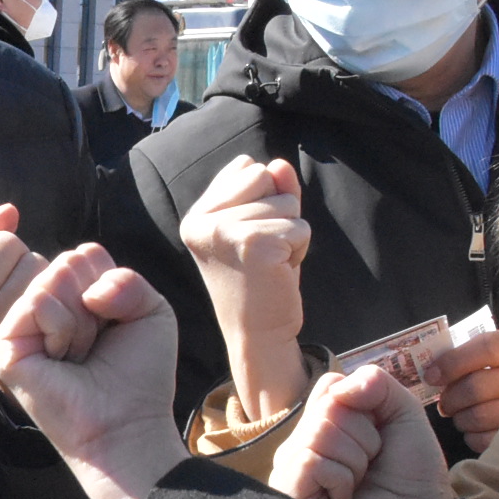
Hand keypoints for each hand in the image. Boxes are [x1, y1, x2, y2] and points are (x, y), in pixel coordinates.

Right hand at [0, 203, 45, 359]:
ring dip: (31, 265)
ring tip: (23, 294)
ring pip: (27, 255)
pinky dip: (48, 279)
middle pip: (1, 242)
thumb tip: (9, 211)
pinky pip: (45, 273)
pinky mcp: (28, 321)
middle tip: (8, 286)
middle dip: (10, 254)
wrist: (20, 357)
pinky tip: (40, 301)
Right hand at [0, 244, 187, 498]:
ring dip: (82, 322)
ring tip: (80, 356)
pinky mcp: (4, 344)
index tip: (113, 327)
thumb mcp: (151, 311)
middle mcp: (41, 306)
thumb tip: (88, 288)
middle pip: (70, 260)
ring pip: (54, 278)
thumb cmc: (138, 375)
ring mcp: (19, 324)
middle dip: (95, 303)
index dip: (112, 287)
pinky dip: (63, 329)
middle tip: (95, 346)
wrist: (126, 424)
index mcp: (69, 296)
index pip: (87, 253)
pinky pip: (37, 302)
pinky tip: (62, 360)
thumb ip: (128, 278)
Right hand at [179, 156, 310, 419]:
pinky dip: (300, 249)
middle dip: (279, 210)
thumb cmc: (261, 280)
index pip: (247, 167)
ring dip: (290, 233)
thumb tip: (280, 164)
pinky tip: (279, 272)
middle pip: (265, 175)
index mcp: (197, 215)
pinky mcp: (254, 244)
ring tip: (271, 263)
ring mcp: (225, 231)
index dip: (263, 198)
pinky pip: (300, 226)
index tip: (251, 238)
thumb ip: (271, 191)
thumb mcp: (262, 227)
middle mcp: (203, 221)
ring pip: (287, 202)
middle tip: (264, 251)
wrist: (257, 334)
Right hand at [271, 365, 454, 498]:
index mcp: (328, 423)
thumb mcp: (404, 415)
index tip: (380, 436)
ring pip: (319, 432)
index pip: (331, 385)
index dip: (365, 406)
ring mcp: (292, 468)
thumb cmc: (412, 477)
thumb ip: (376, 382)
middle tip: (372, 467)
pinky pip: (310, 460)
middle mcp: (305, 442)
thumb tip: (339, 385)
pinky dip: (340, 478)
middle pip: (328, 407)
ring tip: (359, 486)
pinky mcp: (287, 492)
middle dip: (365, 437)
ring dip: (356, 460)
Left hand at [427, 326, 498, 445]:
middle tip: (445, 402)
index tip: (431, 375)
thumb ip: (475, 354)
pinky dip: (473, 436)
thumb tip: (434, 372)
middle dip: (452, 396)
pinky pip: (489, 440)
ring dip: (461, 417)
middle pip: (480, 384)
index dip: (453, 362)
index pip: (488, 348)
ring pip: (481, 414)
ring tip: (459, 415)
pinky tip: (476, 430)